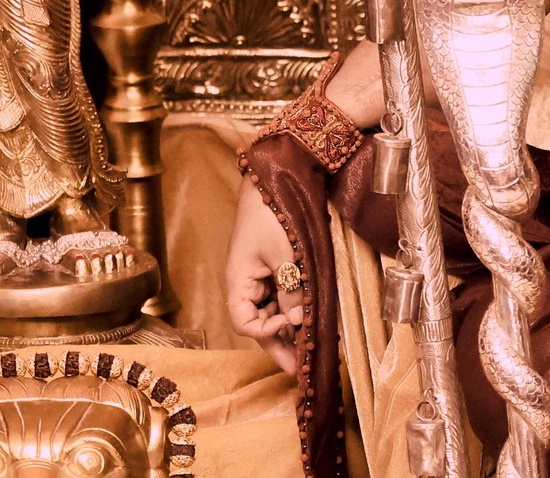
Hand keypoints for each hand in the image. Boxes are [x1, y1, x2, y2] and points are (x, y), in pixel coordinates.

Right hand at [225, 178, 303, 374]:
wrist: (273, 181)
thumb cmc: (273, 214)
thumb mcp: (286, 254)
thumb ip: (292, 290)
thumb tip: (300, 322)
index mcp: (239, 282)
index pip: (245, 323)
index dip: (266, 332)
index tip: (292, 325)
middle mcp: (245, 284)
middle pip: (259, 323)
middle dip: (280, 344)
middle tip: (303, 368)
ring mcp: (258, 276)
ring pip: (270, 312)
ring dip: (289, 329)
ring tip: (310, 348)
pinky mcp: (272, 268)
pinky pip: (280, 296)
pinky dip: (293, 308)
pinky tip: (310, 318)